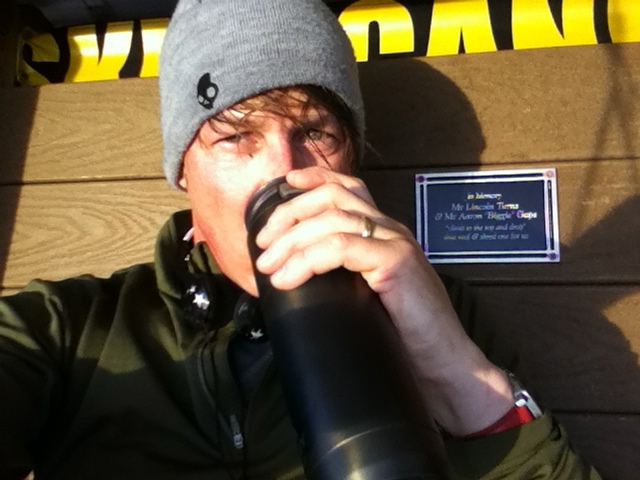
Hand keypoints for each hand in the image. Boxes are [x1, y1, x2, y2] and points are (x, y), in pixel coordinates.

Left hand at [255, 166, 513, 435]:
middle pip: (333, 197)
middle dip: (290, 213)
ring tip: (268, 267)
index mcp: (383, 233)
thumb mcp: (365, 297)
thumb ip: (343, 277)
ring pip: (332, 220)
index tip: (283, 186)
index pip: (348, 188)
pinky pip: (341, 247)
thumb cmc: (403, 337)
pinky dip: (307, 259)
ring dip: (291, 240)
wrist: (445, 365)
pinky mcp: (397, 262)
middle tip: (262, 244)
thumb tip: (293, 276)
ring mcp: (395, 243)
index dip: (314, 180)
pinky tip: (288, 278)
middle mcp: (390, 230)